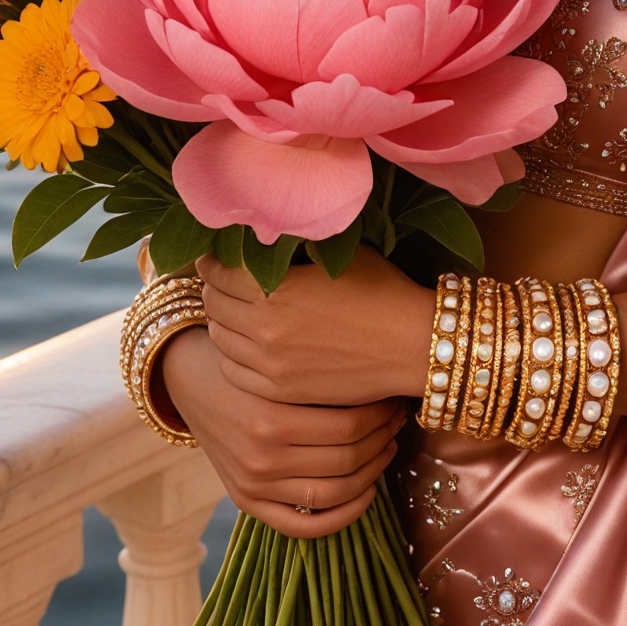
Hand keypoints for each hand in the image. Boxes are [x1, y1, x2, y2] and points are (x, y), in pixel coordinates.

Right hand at [159, 325, 405, 538]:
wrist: (191, 378)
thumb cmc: (244, 360)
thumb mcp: (278, 362)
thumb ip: (321, 379)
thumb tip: (386, 383)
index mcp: (271, 417)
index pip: (350, 427)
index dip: (382, 414)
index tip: (394, 397)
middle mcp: (261, 457)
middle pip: (347, 460)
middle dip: (382, 438)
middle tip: (397, 419)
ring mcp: (253, 486)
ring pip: (333, 494)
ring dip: (372, 473)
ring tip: (386, 448)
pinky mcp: (247, 502)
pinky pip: (303, 527)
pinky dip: (342, 517)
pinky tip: (365, 495)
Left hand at [197, 245, 435, 407]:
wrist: (413, 345)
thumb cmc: (380, 291)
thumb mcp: (337, 254)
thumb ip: (293, 246)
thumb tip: (259, 234)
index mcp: (276, 289)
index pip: (219, 273)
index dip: (213, 263)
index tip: (216, 259)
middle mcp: (265, 328)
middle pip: (214, 304)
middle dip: (215, 289)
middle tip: (223, 281)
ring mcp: (271, 365)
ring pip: (219, 339)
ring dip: (222, 321)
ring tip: (235, 311)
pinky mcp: (281, 391)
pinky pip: (234, 371)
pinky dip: (233, 354)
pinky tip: (247, 343)